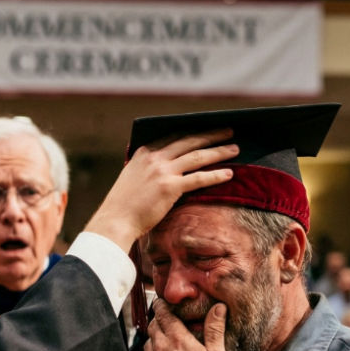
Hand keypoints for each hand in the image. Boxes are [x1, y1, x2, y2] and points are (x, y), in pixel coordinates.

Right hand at [84, 130, 237, 251]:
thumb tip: (164, 171)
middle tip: (228, 131)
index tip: (207, 129)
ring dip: (218, 151)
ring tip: (234, 149)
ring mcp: (162, 171)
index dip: (193, 132)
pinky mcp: (170, 188)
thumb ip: (148, 170)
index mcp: (144, 153)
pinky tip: (229, 174)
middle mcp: (154, 158)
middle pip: (189, 141)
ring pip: (197, 156)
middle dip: (211, 135)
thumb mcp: (132, 179)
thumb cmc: (123, 206)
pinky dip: (215, 175)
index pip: (174, 136)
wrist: (115, 221)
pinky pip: (198, 178)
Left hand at [143, 300, 227, 350]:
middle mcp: (160, 348)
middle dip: (159, 320)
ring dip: (156, 338)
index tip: (163, 302)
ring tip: (168, 342)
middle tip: (168, 320)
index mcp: (177, 340)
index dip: (162, 305)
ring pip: (149, 342)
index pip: (163, 313)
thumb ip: (215, 329)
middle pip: (153, 325)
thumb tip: (219, 307)